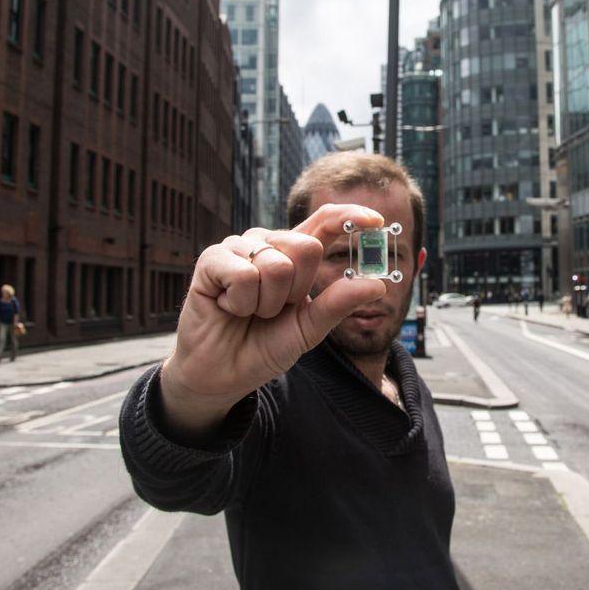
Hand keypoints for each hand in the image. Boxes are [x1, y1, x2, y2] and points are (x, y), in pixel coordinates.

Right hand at [160, 203, 386, 436]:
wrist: (223, 373)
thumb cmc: (264, 346)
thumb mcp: (309, 328)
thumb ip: (339, 304)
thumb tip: (378, 284)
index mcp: (295, 255)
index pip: (324, 221)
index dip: (349, 216)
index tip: (377, 221)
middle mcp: (268, 244)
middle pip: (306, 247)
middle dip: (296, 291)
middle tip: (272, 310)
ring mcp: (238, 248)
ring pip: (276, 265)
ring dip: (266, 303)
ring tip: (247, 311)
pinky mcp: (211, 259)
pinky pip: (244, 274)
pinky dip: (241, 302)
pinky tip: (227, 307)